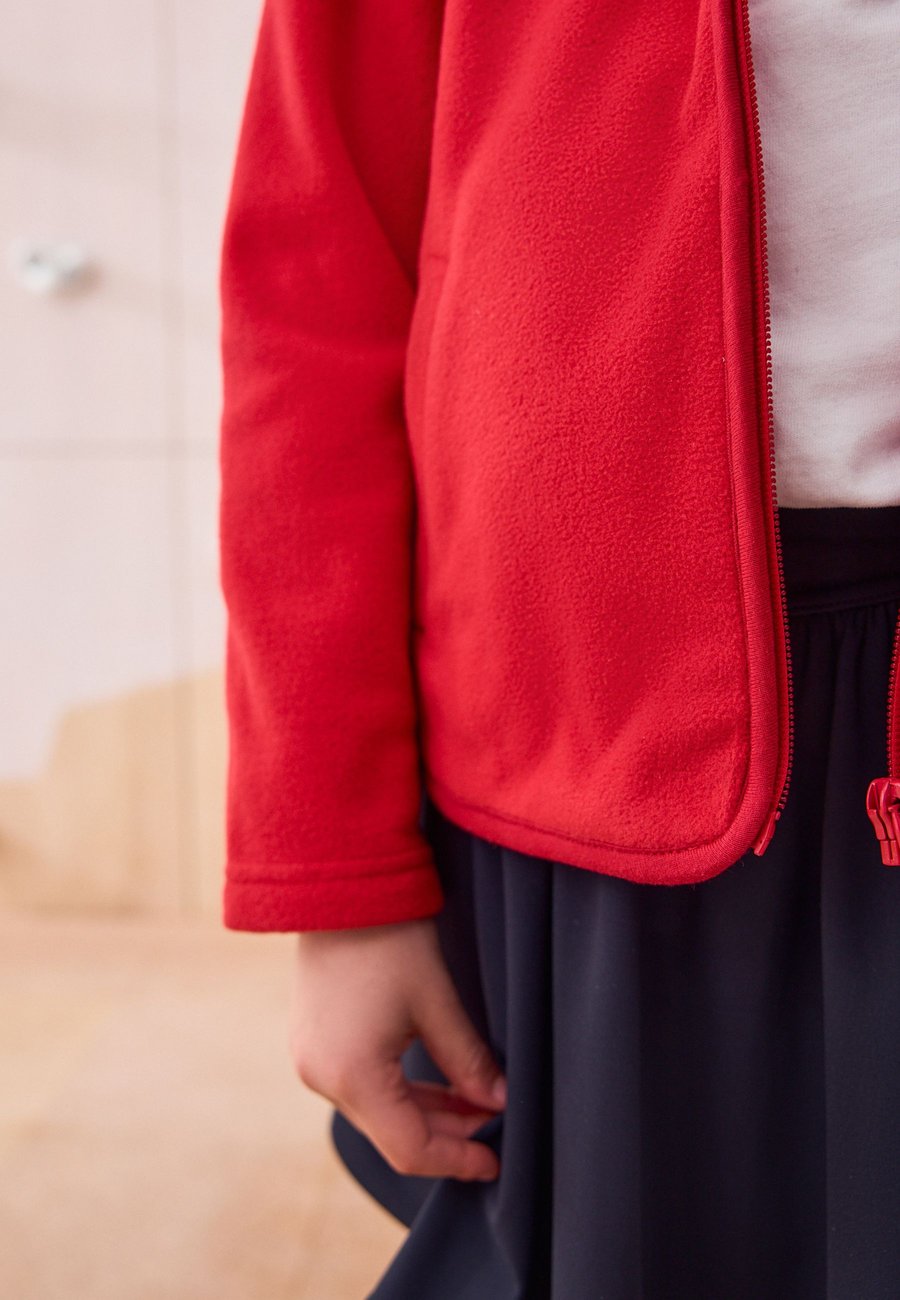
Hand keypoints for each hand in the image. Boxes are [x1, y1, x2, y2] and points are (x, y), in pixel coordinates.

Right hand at [288, 916, 506, 1181]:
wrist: (338, 885)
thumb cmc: (389, 936)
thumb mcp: (437, 1000)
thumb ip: (468, 1059)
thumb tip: (498, 1102)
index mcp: (351, 1074)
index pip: (409, 1148)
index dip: (456, 1159)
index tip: (495, 1160)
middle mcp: (321, 1077)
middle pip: (391, 1134)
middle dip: (446, 1134)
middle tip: (494, 1126)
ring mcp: (311, 1060)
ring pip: (377, 1111)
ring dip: (425, 1111)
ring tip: (476, 1101)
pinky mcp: (313, 1042)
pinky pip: (360, 1084)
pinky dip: (399, 1090)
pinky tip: (438, 1080)